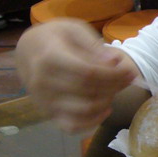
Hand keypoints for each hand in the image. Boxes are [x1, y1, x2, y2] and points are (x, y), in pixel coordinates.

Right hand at [14, 19, 140, 132]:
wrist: (27, 51)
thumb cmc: (54, 37)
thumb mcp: (74, 29)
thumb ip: (93, 46)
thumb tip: (114, 62)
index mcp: (50, 58)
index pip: (89, 73)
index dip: (114, 74)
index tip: (130, 71)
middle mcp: (44, 83)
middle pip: (89, 92)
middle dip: (116, 86)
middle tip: (128, 78)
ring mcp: (45, 101)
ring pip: (84, 111)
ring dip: (107, 102)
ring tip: (114, 89)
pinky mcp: (48, 114)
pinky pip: (72, 127)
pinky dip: (92, 123)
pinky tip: (105, 109)